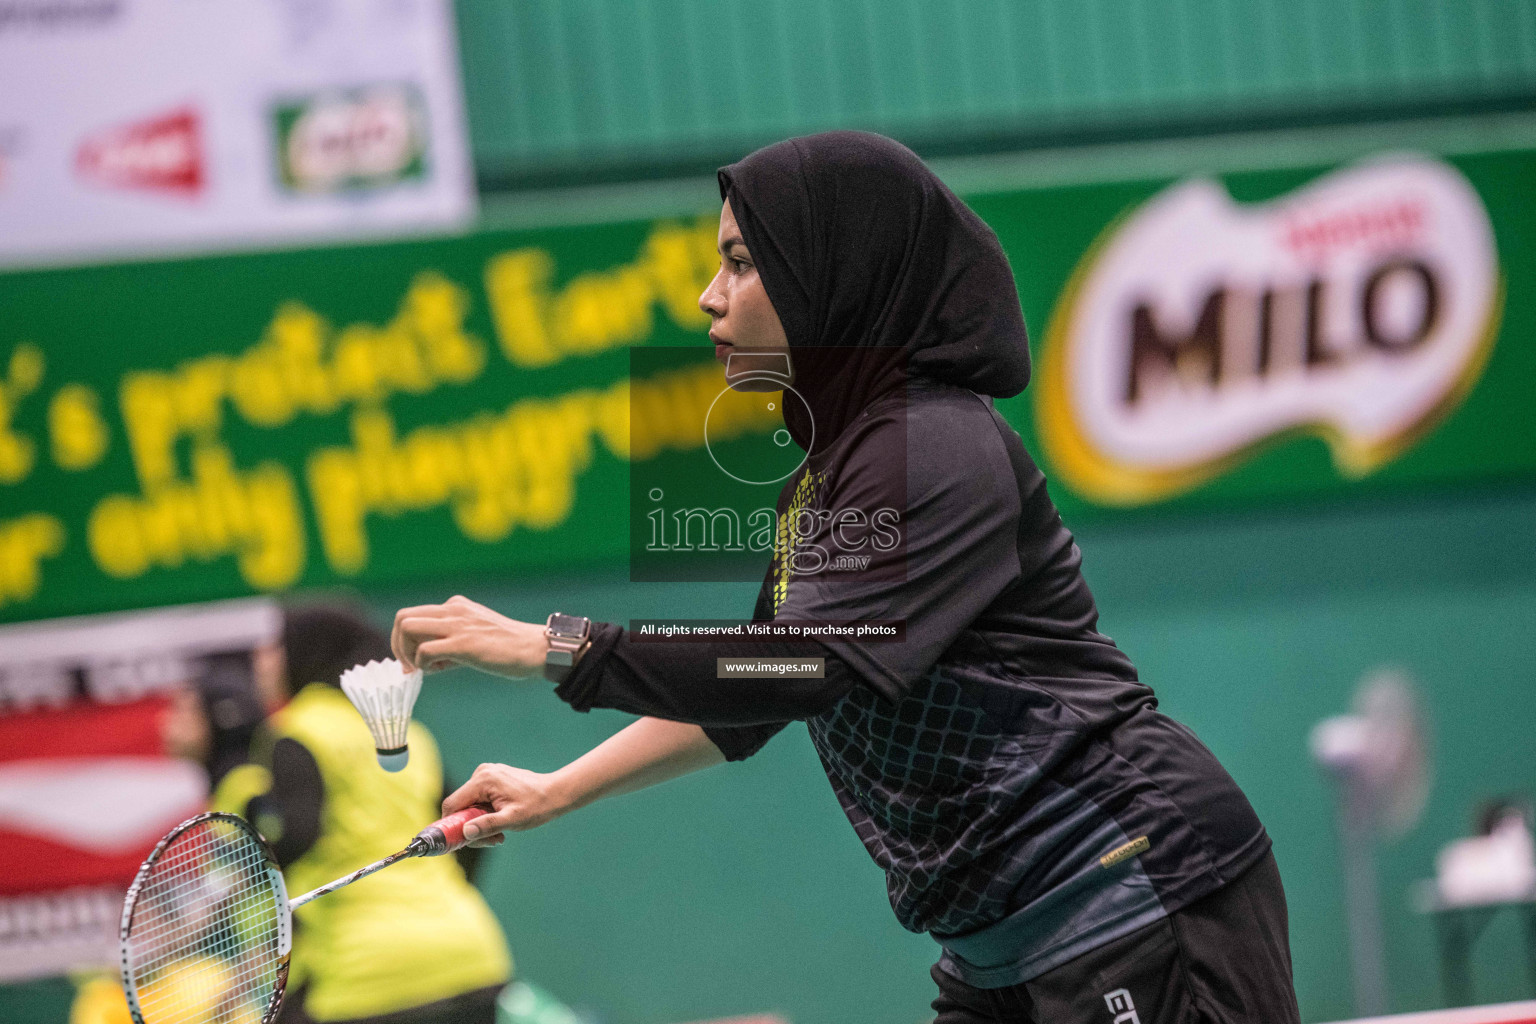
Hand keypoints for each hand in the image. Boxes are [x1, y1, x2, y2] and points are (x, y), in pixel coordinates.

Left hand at [392, 595, 548, 676]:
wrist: (534, 649)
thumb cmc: (507, 647)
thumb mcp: (474, 634)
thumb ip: (449, 641)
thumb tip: (424, 661)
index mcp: (455, 605)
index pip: (413, 614)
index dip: (405, 639)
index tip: (413, 661)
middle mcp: (453, 609)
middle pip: (403, 617)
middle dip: (398, 645)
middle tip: (410, 666)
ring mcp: (457, 625)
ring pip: (408, 628)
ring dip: (407, 653)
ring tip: (424, 669)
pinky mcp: (463, 643)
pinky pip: (424, 651)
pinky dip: (423, 665)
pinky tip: (440, 670)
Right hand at [443, 762, 571, 843]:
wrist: (556, 793)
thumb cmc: (536, 806)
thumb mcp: (512, 820)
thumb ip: (487, 825)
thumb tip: (465, 832)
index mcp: (483, 780)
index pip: (452, 804)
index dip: (451, 825)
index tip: (460, 842)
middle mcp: (482, 773)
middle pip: (461, 807)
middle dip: (472, 827)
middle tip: (492, 840)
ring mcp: (487, 774)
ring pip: (470, 806)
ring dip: (480, 823)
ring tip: (500, 834)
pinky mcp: (492, 779)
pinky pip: (479, 800)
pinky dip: (486, 815)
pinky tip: (502, 822)